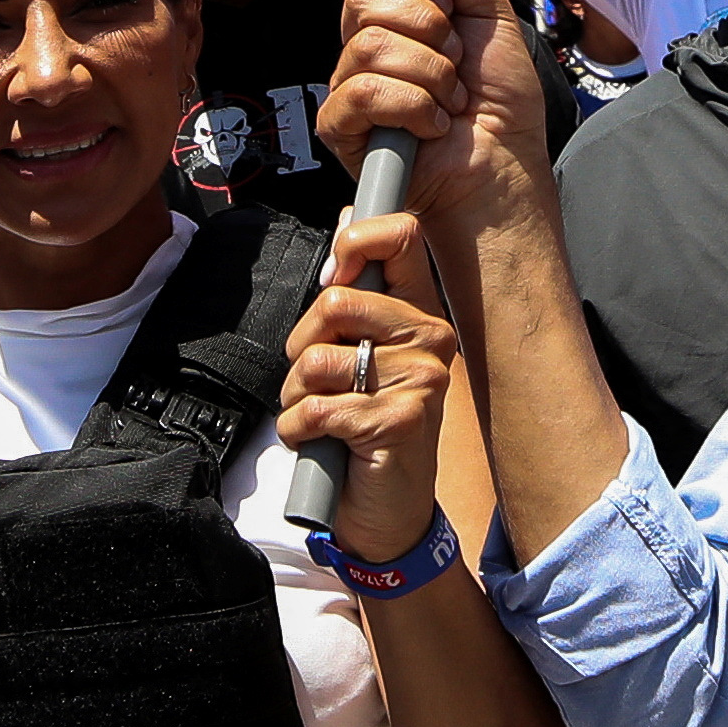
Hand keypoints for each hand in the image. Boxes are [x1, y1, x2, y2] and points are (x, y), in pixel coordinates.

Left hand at [281, 215, 465, 568]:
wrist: (387, 512)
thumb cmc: (363, 427)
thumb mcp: (361, 353)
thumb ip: (356, 294)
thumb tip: (346, 215)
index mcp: (421, 312)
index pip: (401, 235)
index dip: (353, 243)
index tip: (332, 281)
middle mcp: (431, 339)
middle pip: (335, 302)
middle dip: (302, 346)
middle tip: (316, 380)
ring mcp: (421, 381)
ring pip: (317, 359)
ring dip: (296, 395)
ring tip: (319, 416)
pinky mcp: (400, 421)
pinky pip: (318, 407)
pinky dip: (298, 428)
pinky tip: (317, 441)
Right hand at [317, 0, 561, 239]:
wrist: (507, 164)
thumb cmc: (501, 99)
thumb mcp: (491, 12)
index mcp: (398, 9)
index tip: (449, 4)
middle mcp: (366, 41)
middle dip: (431, 28)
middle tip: (455, 59)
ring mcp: (350, 84)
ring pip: (370, 45)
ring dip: (431, 75)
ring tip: (450, 98)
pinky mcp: (342, 128)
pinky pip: (361, 92)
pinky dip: (413, 108)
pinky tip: (431, 125)